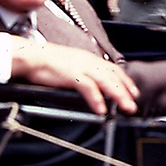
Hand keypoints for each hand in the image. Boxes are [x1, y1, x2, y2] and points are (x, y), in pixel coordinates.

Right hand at [11, 40, 139, 114]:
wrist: (31, 56)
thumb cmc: (46, 62)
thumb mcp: (71, 65)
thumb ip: (83, 73)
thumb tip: (91, 85)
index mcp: (89, 59)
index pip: (113, 69)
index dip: (125, 80)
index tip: (133, 91)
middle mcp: (89, 61)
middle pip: (113, 76)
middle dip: (126, 91)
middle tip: (134, 104)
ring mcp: (81, 67)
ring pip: (106, 81)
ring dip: (118, 95)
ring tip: (126, 107)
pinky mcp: (71, 74)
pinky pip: (88, 87)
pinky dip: (96, 98)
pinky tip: (101, 109)